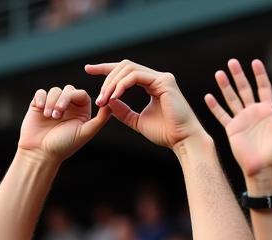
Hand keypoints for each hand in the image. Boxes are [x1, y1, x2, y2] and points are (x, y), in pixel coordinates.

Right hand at [17, 84, 109, 161]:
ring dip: (51, 102)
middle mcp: (69, 107)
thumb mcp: (85, 133)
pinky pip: (41, 92)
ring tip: (49, 117)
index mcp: (81, 113)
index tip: (67, 108)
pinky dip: (41, 99)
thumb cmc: (64, 146)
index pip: (82, 94)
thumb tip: (112, 104)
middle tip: (57, 115)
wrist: (40, 153)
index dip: (74, 96)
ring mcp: (53, 105)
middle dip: (62, 100)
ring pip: (55, 90)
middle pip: (68, 90)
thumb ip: (100, 120)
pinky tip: (41, 110)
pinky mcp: (39, 104)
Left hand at [87, 60, 204, 150]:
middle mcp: (157, 77)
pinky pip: (136, 76)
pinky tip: (115, 96)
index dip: (106, 69)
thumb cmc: (165, 134)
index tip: (88, 70)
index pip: (126, 71)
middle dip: (107, 78)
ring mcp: (161, 77)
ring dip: (113, 83)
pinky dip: (122, 84)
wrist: (183, 141)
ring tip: (104, 99)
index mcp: (152, 84)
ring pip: (128, 69)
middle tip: (98, 97)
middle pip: (124, 67)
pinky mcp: (164, 81)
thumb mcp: (138, 122)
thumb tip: (108, 102)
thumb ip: (124, 111)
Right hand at [206, 58, 271, 180]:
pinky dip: (215, 107)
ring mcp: (242, 121)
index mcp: (269, 111)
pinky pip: (222, 116)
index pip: (264, 88)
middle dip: (238, 75)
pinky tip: (208, 96)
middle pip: (245, 89)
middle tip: (232, 61)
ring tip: (219, 73)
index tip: (255, 62)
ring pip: (232, 99)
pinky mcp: (233, 131)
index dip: (260, 75)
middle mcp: (254, 114)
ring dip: (225, 86)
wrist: (266, 171)